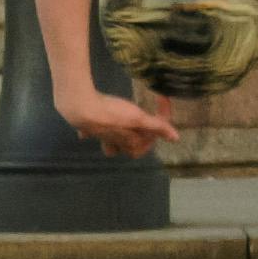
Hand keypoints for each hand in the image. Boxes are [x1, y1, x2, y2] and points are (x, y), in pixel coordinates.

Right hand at [57, 82, 177, 156]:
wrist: (81, 109)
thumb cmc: (112, 114)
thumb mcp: (138, 119)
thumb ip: (156, 127)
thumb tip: (176, 138)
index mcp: (126, 142)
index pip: (143, 147)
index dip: (153, 137)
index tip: (159, 122)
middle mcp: (113, 142)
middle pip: (126, 149)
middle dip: (135, 143)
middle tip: (143, 131)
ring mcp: (98, 135)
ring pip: (108, 144)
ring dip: (115, 142)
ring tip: (121, 132)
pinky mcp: (85, 126)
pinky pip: (89, 132)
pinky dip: (91, 131)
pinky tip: (90, 128)